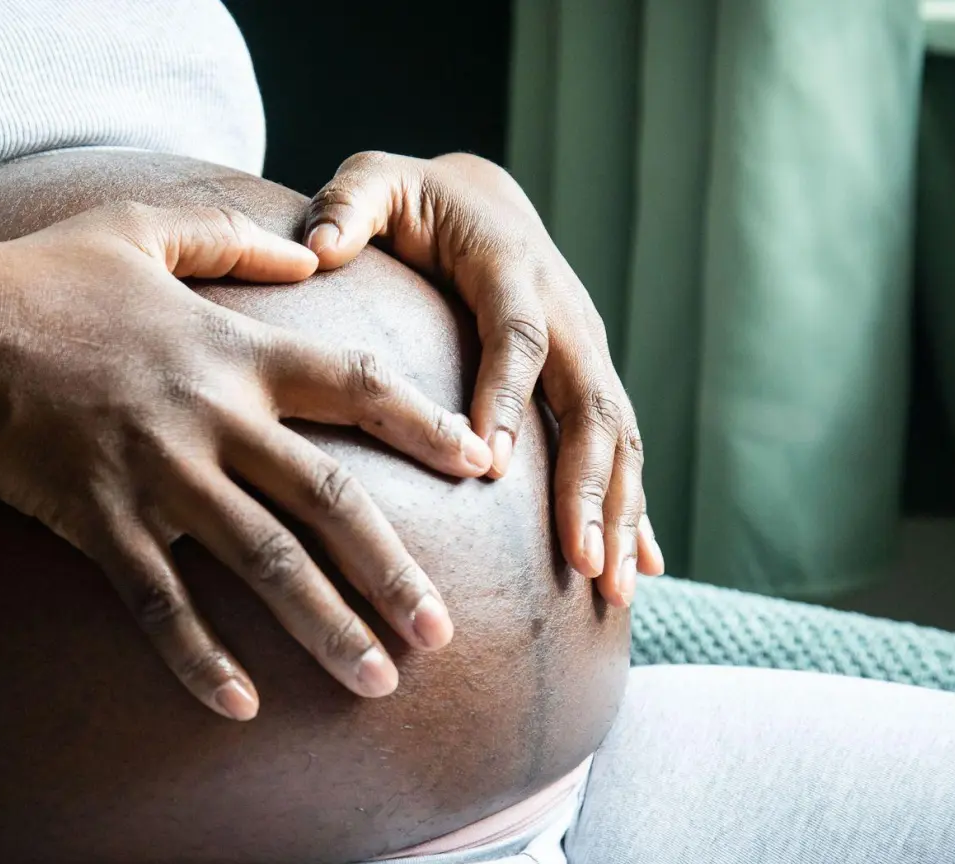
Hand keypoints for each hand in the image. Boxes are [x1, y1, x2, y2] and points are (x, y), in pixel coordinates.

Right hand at [0, 202, 492, 719]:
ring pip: (263, 562)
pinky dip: (200, 657)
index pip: (355, 383)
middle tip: (444, 634)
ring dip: (325, 628)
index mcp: (235, 350)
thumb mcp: (142, 227)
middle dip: (393, 570)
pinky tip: (241, 707)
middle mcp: (212, 417)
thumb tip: (310, 247)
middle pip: (327, 501)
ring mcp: (158, 474)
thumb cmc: (43, 279)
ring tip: (378, 684)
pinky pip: (160, 603)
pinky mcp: (100, 520)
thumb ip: (233, 237)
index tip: (484, 462)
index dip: (424, 424)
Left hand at [302, 152, 665, 606]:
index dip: (509, 397)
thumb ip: (348, 205)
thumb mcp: (376, 182)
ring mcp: (587, 352)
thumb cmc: (415, 201)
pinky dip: (633, 511)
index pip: (518, 336)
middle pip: (591, 403)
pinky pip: (622, 450)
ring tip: (611, 589)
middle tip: (579, 560)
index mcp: (511, 268)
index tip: (492, 467)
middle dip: (590, 485)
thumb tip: (316, 245)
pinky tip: (639, 573)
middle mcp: (567, 313)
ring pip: (619, 437)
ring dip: (621, 514)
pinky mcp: (591, 381)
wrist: (482, 196)